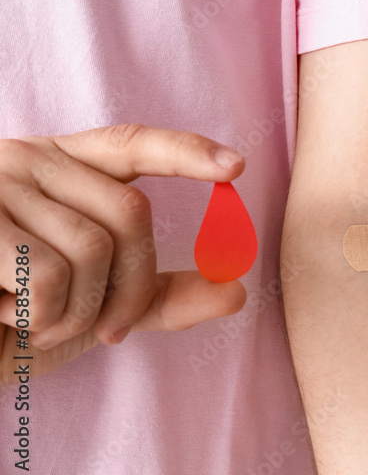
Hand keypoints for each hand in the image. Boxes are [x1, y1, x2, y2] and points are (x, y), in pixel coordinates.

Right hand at [0, 124, 247, 385]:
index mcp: (60, 166)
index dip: (186, 151)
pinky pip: (47, 275)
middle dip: (135, 288)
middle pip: (132, 214)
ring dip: (78, 312)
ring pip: (92, 250)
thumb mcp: (92, 305)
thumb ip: (158, 297)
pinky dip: (41, 317)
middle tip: (110, 332)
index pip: (132, 142)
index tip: (236, 167)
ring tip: (36, 321)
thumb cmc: (9, 318)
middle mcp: (28, 160)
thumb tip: (236, 291)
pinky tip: (4, 315)